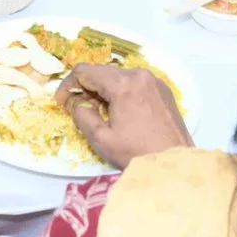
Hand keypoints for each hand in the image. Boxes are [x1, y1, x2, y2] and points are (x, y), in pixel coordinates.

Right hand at [58, 64, 191, 169]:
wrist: (174, 164)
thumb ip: (82, 116)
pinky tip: (121, 113)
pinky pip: (135, 84)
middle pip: (103, 72)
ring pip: (119, 77)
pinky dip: (122, 93)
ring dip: (104, 91)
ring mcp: (154, 81)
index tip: (62, 101)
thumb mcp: (102, 139)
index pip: (86, 71)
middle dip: (87, 88)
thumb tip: (74, 102)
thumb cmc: (137, 153)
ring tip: (100, 114)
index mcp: (124, 84)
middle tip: (80, 109)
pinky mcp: (163, 91)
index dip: (68, 84)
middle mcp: (140, 75)